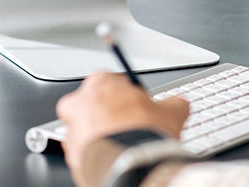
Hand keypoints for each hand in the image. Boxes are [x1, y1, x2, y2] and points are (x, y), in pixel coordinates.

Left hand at [56, 72, 188, 183]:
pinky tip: (114, 158)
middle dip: (108, 113)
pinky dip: (96, 154)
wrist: (129, 166)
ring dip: (101, 136)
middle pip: (93, 104)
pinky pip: (84, 152)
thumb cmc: (143, 134)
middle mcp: (78, 103)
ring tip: (123, 147)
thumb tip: (178, 105)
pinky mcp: (70, 155)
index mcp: (99, 83)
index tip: (137, 106)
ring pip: (86, 130)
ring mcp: (71, 130)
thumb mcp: (172, 112)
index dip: (127, 95)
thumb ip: (173, 103)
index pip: (111, 81)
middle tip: (128, 126)